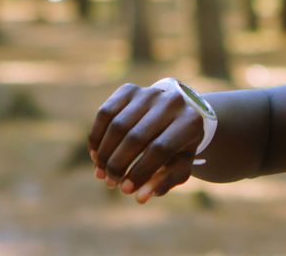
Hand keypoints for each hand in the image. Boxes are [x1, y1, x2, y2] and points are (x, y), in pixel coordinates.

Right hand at [88, 83, 204, 202]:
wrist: (179, 113)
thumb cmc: (180, 147)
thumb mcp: (180, 166)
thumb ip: (164, 182)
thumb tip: (140, 197)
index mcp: (189, 121)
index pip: (160, 149)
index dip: (140, 172)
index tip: (126, 190)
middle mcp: (171, 102)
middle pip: (136, 137)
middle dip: (119, 164)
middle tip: (111, 182)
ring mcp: (149, 92)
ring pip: (117, 125)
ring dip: (105, 153)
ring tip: (102, 173)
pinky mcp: (129, 89)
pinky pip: (105, 113)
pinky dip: (97, 136)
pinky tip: (96, 155)